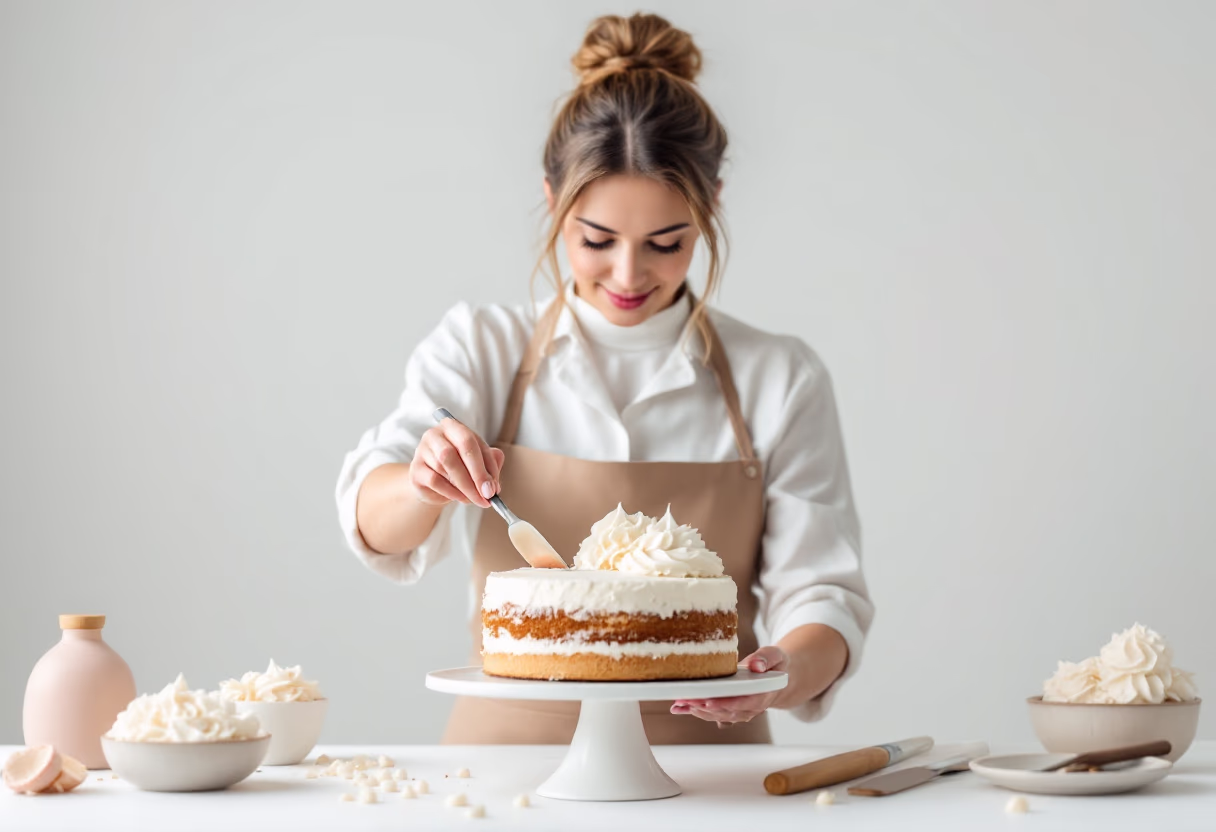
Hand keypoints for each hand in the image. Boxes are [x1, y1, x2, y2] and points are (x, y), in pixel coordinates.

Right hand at [409, 417, 503, 507]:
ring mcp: (422, 451)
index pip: (470, 441)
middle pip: (455, 452)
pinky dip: (451, 492)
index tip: (494, 487)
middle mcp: (435, 434)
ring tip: (475, 498)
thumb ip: (490, 466)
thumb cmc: (460, 467)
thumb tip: (493, 486)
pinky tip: (461, 498)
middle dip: (475, 476)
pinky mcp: (415, 469)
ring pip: (445, 467)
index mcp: (453, 426)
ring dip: (465, 487)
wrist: (433, 484)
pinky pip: (435, 480)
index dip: (484, 465)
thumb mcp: (479, 462)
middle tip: (487, 495)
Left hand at [670, 646, 787, 725]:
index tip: (709, 702)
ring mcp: (740, 711)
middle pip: (727, 711)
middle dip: (705, 707)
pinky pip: (713, 713)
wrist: (777, 679)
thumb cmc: (775, 665)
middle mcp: (752, 707)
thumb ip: (766, 658)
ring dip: (698, 711)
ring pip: (718, 715)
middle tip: (686, 699)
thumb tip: (756, 665)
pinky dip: (695, 711)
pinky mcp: (730, 710)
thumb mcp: (775, 655)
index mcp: (764, 694)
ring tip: (680, 703)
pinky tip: (678, 708)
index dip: (727, 703)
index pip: (745, 702)